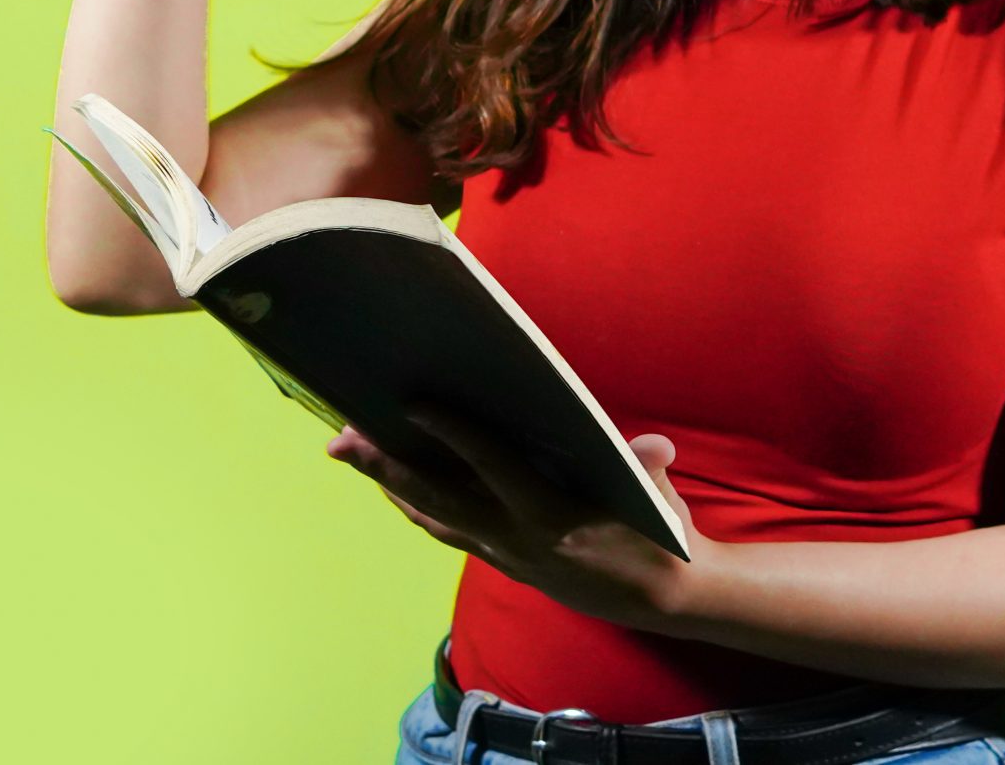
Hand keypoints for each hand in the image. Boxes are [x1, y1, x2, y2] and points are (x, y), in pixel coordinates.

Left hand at [324, 407, 709, 629]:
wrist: (661, 599)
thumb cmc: (658, 535)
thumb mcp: (659, 499)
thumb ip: (649, 469)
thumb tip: (655, 448)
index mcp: (550, 516)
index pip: (491, 465)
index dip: (452, 434)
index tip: (413, 406)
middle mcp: (515, 539)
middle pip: (438, 497)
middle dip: (387, 467)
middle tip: (342, 440)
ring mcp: (505, 554)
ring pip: (434, 518)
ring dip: (391, 487)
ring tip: (353, 457)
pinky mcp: (504, 562)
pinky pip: (448, 532)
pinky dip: (418, 510)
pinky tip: (397, 492)